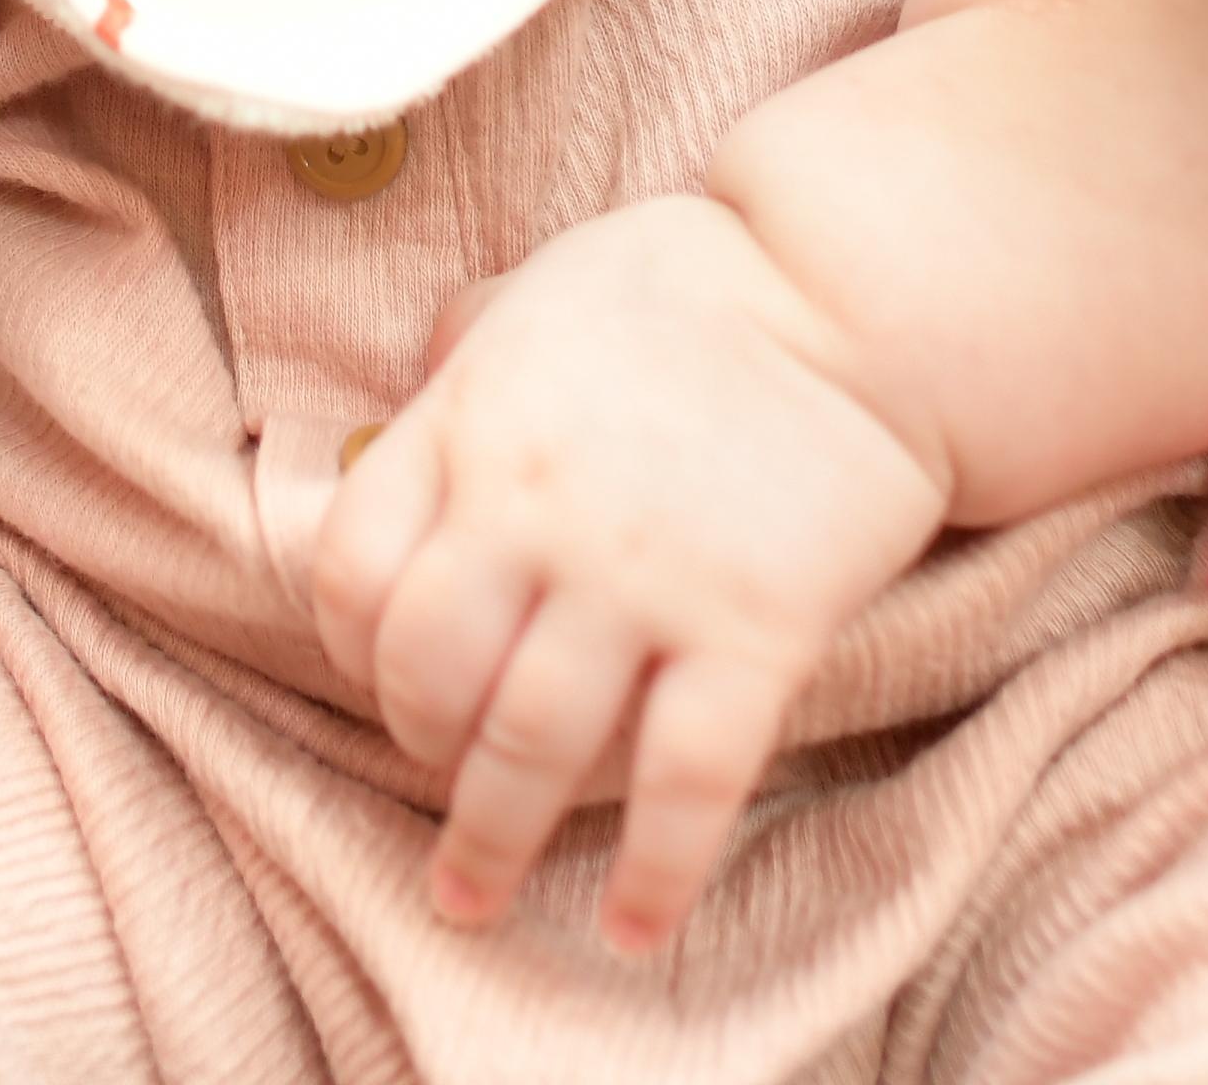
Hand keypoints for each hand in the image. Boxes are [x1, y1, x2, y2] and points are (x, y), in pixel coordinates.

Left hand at [305, 196, 952, 953]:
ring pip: (529, 745)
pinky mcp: (751, 631)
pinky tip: (632, 926)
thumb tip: (421, 370)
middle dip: (418, 747)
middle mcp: (532, 510)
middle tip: (442, 784)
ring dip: (491, 840)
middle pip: (424, 673)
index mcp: (468, 420)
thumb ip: (472, 344)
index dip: (348, 643)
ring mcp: (640, 578)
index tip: (378, 679)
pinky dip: (653, 870)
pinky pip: (684, 782)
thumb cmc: (699, 280)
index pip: (348, 567)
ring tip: (472, 899)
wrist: (859, 292)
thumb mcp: (546, 289)